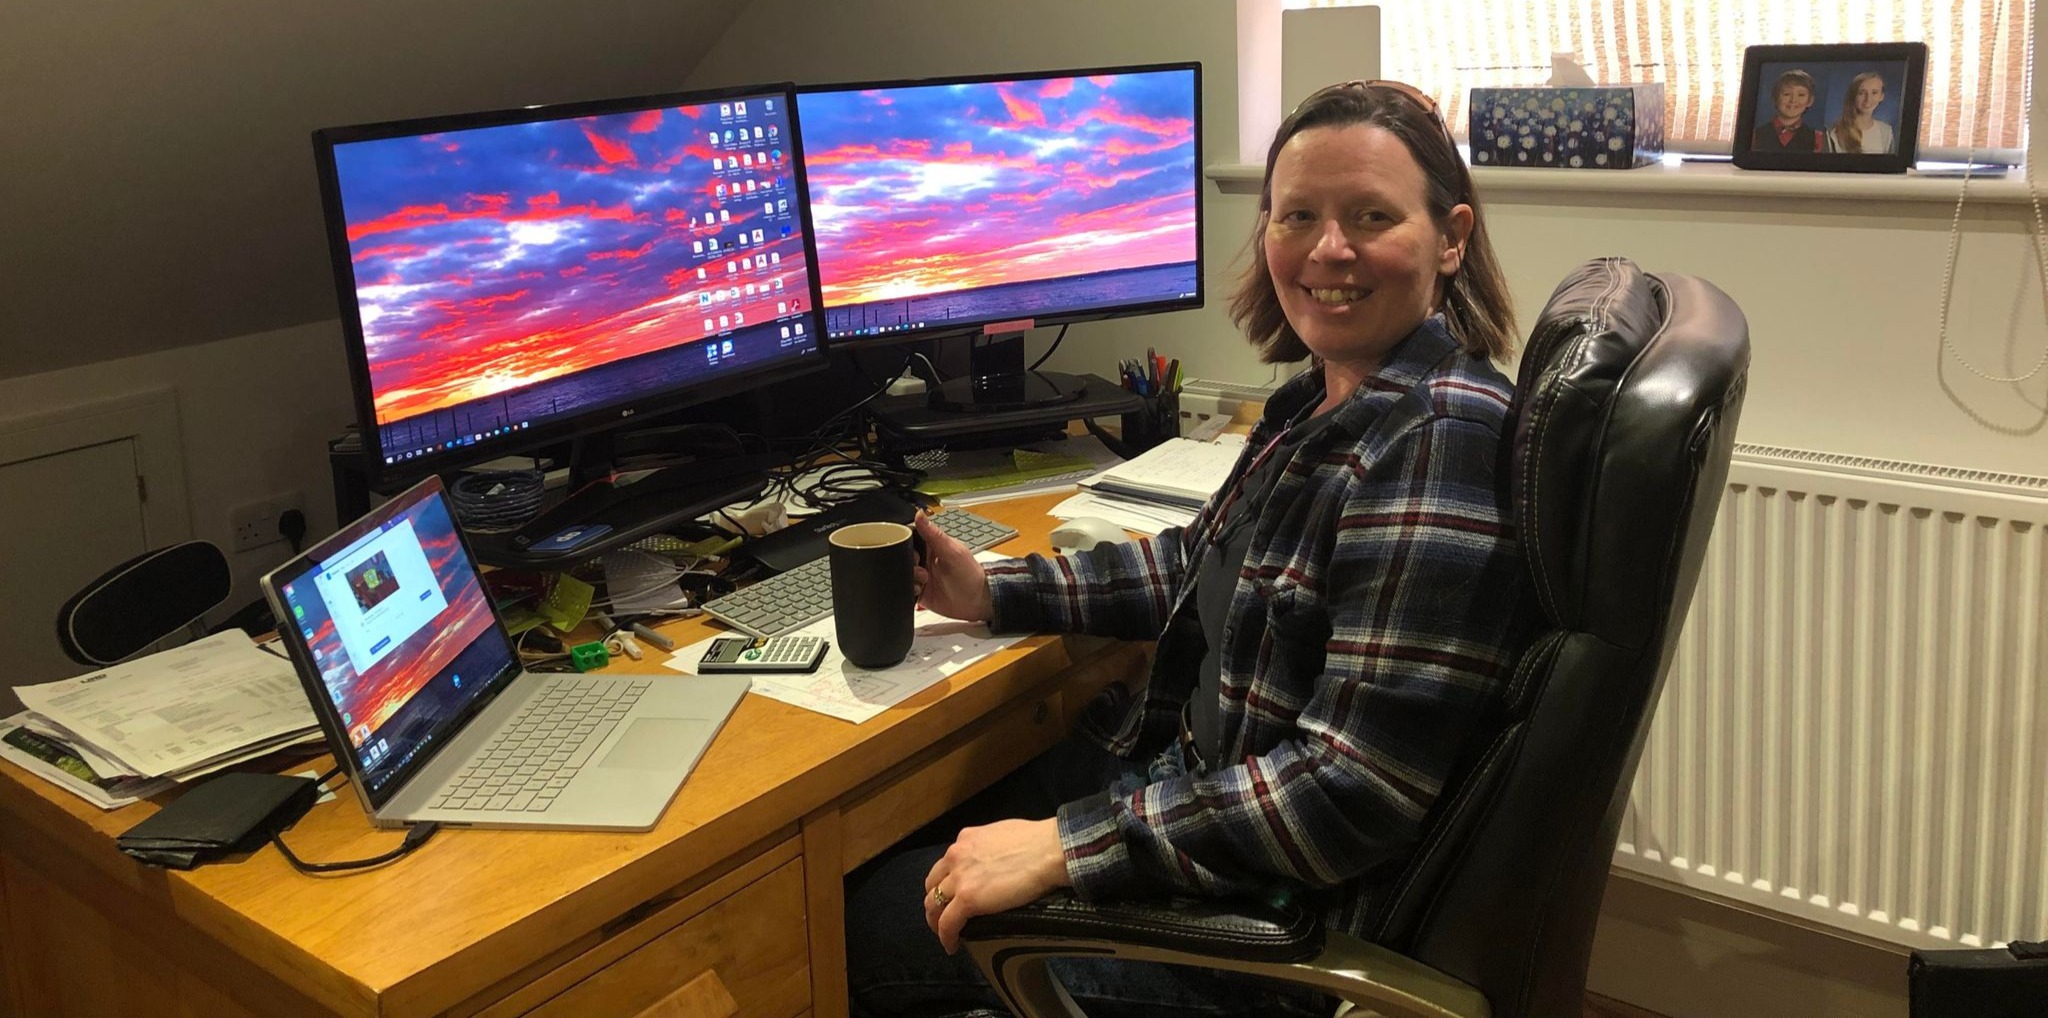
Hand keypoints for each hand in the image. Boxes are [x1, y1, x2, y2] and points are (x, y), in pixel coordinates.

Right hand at [911, 512, 992, 621]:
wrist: (975, 602)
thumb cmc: (970, 575)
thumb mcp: (952, 552)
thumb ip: (934, 535)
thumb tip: (919, 514)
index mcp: (932, 544)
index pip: (911, 535)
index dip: (904, 539)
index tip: (905, 545)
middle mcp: (924, 558)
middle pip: (902, 554)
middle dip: (906, 561)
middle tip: (918, 566)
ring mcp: (920, 574)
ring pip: (902, 571)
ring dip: (908, 576)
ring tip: (924, 580)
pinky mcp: (918, 590)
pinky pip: (904, 587)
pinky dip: (907, 588)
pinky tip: (919, 589)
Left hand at [922, 818, 1069, 953]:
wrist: (1048, 851)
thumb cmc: (1037, 841)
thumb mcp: (1002, 835)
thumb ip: (989, 848)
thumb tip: (995, 861)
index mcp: (966, 839)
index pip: (945, 865)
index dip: (946, 883)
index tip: (952, 895)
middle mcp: (956, 856)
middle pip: (933, 885)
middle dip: (936, 902)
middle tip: (943, 916)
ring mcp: (959, 878)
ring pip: (933, 904)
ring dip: (936, 921)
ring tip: (944, 934)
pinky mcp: (967, 899)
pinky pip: (947, 923)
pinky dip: (946, 937)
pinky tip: (952, 945)